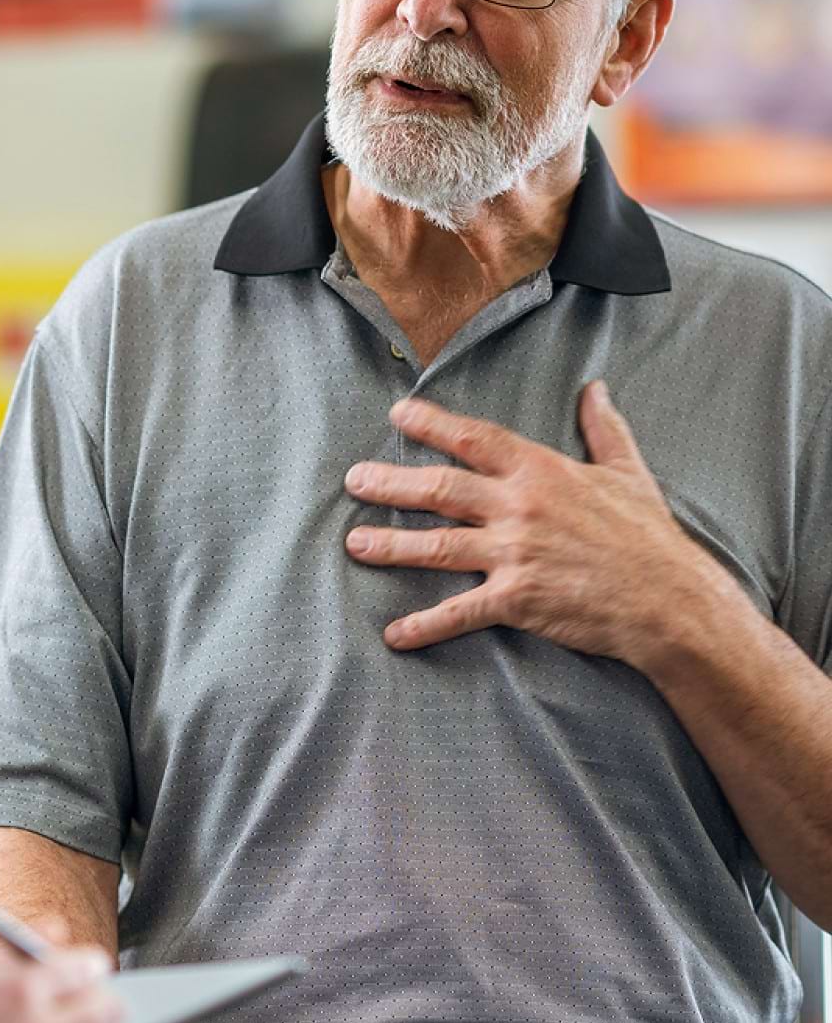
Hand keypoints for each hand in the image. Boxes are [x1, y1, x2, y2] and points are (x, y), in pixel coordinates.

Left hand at [343, 381, 724, 663]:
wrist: (670, 599)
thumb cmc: (649, 536)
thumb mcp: (628, 472)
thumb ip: (604, 429)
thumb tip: (596, 388)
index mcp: (540, 471)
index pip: (474, 438)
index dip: (432, 425)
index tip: (397, 414)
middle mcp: (518, 508)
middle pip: (440, 489)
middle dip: (391, 484)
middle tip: (353, 480)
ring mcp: (514, 554)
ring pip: (437, 546)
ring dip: (391, 545)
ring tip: (355, 544)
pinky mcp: (517, 600)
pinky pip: (460, 612)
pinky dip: (424, 625)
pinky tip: (394, 633)